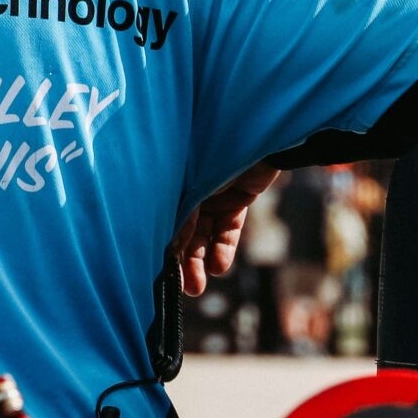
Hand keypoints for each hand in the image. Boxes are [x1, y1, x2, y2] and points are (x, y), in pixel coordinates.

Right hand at [169, 163, 277, 296]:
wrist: (257, 129)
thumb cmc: (212, 150)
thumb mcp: (190, 188)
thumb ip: (180, 220)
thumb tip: (168, 254)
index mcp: (168, 178)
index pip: (162, 219)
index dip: (163, 248)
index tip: (161, 276)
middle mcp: (188, 185)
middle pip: (183, 230)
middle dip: (183, 260)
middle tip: (184, 289)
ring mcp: (214, 191)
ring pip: (205, 232)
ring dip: (201, 259)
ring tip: (198, 287)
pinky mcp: (238, 195)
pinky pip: (229, 226)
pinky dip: (223, 246)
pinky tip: (219, 268)